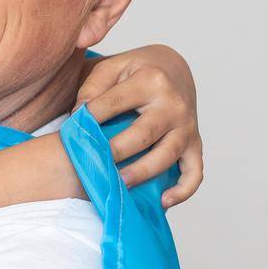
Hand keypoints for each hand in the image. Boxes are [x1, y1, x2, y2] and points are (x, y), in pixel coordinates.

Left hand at [76, 45, 203, 207]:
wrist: (173, 68)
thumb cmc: (135, 71)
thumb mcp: (112, 67)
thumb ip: (92, 87)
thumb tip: (79, 115)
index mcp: (151, 80)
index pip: (114, 102)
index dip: (90, 117)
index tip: (72, 131)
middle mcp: (173, 104)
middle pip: (143, 133)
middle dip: (116, 151)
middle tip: (93, 164)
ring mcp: (187, 126)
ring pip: (168, 154)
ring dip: (143, 172)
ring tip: (119, 184)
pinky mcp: (195, 143)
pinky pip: (195, 172)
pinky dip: (183, 190)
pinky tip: (162, 202)